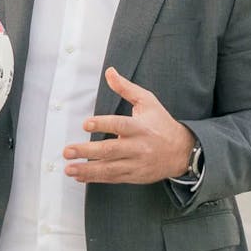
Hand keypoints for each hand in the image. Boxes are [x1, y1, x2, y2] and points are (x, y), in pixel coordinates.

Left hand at [63, 67, 194, 184]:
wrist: (182, 151)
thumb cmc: (161, 123)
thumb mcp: (147, 101)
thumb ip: (126, 88)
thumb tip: (109, 72)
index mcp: (140, 127)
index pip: (120, 125)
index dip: (102, 124)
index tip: (85, 124)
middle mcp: (138, 147)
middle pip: (111, 150)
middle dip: (87, 151)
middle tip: (68, 150)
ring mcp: (136, 163)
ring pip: (110, 168)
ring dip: (88, 170)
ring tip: (69, 169)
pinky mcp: (135, 176)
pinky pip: (113, 178)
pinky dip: (96, 178)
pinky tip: (80, 176)